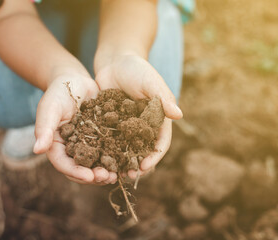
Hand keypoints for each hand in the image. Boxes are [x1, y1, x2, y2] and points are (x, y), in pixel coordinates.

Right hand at [33, 72, 116, 184]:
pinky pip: (108, 150)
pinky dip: (116, 157)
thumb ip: (44, 127)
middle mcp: (71, 148)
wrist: (75, 80)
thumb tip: (37, 150)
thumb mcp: (50, 107)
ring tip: (118, 174)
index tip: (89, 177)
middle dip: (94, 176)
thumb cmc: (58, 92)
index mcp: (56, 145)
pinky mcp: (101, 137)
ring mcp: (87, 144)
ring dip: (106, 171)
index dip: (76, 172)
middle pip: (81, 168)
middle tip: (107, 177)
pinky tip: (126, 159)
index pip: (63, 164)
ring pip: (96, 163)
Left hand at [95, 54, 182, 178]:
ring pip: (126, 148)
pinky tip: (98, 158)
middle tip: (128, 175)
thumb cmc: (137, 69)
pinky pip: (110, 139)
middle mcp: (143, 125)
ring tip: (113, 172)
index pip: (160, 141)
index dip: (154, 155)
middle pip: (143, 149)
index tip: (144, 166)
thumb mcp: (150, 82)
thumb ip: (163, 97)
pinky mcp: (111, 122)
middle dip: (137, 163)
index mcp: (158, 118)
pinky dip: (106, 149)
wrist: (115, 61)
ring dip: (121, 161)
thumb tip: (179, 115)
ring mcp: (127, 125)